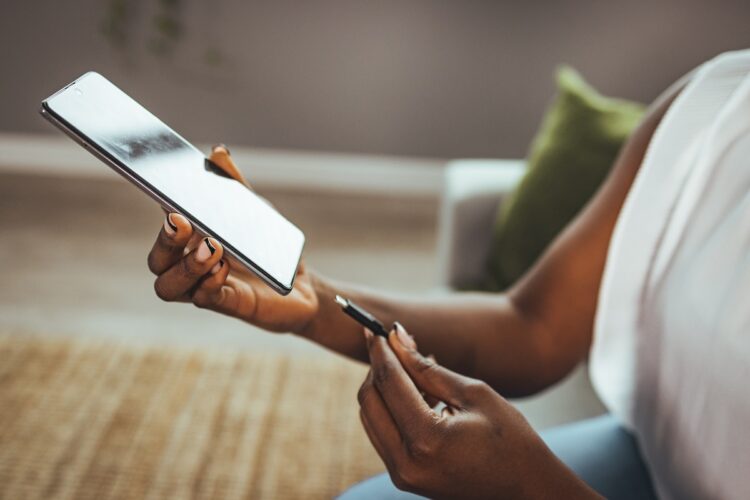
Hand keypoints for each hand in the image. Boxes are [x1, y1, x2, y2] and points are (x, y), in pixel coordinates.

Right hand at [146, 145, 318, 332]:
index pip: (162, 229)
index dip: (158, 216)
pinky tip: (223, 267)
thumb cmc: (267, 245)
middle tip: (181, 222)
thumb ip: (234, 185)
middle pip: (156, 261)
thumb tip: (218, 152)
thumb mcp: (254, 209)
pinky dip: (209, 283)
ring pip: (168, 287)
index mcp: (189, 241)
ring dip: (185, 266)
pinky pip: (204, 298)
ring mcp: (203, 287)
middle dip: (164, 241)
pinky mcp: (226, 304)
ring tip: (212, 247)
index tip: (166, 200)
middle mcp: (188, 266)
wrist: (299, 283)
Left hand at [357, 323, 598, 498]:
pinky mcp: (404, 477)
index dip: (381, 351)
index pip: (389, 383)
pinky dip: (391, 408)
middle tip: (392, 344)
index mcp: (426, 440)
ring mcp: (402, 474)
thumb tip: (397, 338)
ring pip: (371, 416)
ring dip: (383, 387)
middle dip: (377, 367)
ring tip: (410, 367)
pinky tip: (415, 391)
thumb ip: (428, 367)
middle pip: (369, 400)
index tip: (374, 328)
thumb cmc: (510, 439)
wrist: (527, 489)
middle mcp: (405, 462)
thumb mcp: (473, 393)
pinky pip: (383, 433)